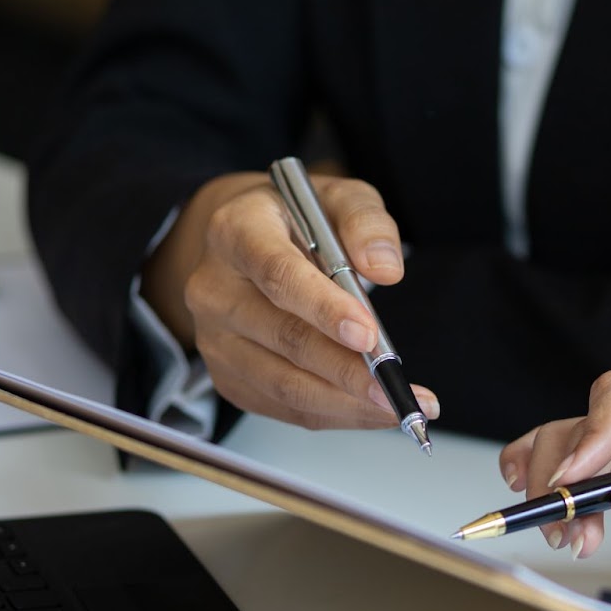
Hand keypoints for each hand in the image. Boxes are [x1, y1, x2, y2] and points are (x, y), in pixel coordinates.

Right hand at [142, 171, 438, 429]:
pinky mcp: (227, 375)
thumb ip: (366, 222)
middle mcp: (213, 288)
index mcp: (236, 232)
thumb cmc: (298, 220)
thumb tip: (386, 268)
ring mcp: (214, 338)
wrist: (246, 242)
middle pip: (285, 338)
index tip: (368, 335)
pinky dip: (333, 413)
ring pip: (284, 384)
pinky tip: (370, 410)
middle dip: (346, 370)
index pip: (278, 275)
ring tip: (397, 407)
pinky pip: (284, 406)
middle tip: (396, 388)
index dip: (324, 309)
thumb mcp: (338, 197)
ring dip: (345, 403)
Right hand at [498, 355, 610, 598]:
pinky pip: (585, 474)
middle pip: (590, 421)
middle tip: (560, 521)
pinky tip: (544, 512)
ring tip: (567, 538)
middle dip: (566, 471)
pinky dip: (558, 493)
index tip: (576, 482)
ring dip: (558, 491)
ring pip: (577, 449)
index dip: (593, 434)